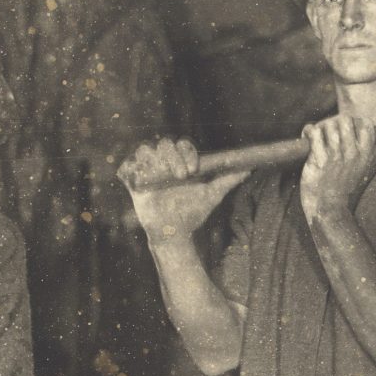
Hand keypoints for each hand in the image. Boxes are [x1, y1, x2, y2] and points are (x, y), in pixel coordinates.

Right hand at [118, 138, 250, 241]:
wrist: (175, 232)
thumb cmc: (193, 211)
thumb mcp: (212, 194)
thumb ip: (228, 179)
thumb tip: (249, 168)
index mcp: (181, 159)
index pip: (183, 144)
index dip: (188, 152)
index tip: (194, 170)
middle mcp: (163, 160)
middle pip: (164, 144)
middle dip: (172, 156)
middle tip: (182, 175)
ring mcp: (147, 169)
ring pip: (144, 150)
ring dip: (152, 159)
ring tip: (160, 175)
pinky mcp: (132, 181)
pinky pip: (127, 167)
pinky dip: (132, 168)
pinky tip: (142, 178)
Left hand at [298, 112, 375, 221]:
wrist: (327, 207)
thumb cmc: (343, 186)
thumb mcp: (363, 169)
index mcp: (364, 154)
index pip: (366, 124)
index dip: (354, 121)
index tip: (345, 128)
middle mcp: (352, 153)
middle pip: (345, 119)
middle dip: (333, 121)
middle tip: (326, 131)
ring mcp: (335, 156)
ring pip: (328, 125)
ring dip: (319, 127)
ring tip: (316, 135)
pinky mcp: (319, 159)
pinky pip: (314, 133)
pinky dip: (309, 131)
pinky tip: (307, 138)